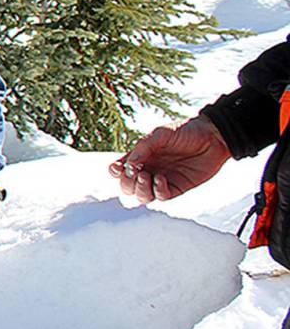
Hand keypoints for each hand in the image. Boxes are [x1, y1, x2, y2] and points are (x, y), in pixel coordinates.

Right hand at [110, 116, 231, 203]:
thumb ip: (143, 147)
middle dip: (126, 182)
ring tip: (145, 177)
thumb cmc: (186, 131)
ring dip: (139, 189)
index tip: (118, 167)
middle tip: (135, 172)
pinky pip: (161, 196)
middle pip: (127, 186)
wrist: (214, 137)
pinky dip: (157, 190)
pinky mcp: (176, 188)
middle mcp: (149, 170)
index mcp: (141, 157)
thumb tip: (128, 165)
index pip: (120, 169)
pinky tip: (161, 179)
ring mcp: (161, 181)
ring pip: (141, 196)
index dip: (114, 171)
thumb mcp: (161, 133)